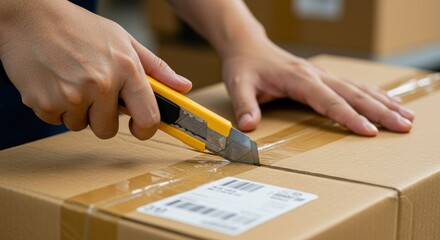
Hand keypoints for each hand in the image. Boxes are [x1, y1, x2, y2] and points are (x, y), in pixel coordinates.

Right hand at [0, 1, 190, 139]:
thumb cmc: (79, 27)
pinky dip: (55, 107)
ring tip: (71, 80)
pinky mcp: (44, 102)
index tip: (140, 128)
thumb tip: (183, 87)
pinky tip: (55, 82)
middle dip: (101, 117)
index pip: (148, 118)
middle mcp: (101, 84)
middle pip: (108, 130)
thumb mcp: (124, 40)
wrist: (30, 15)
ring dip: (77, 110)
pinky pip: (56, 121)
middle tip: (93, 92)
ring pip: (80, 126)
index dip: (146, 129)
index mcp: (126, 69)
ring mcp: (71, 94)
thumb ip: (156, 68)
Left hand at [222, 38, 413, 135]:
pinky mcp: (322, 77)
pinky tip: (387, 102)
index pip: (328, 100)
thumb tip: (248, 126)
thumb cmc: (244, 66)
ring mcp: (321, 74)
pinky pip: (353, 85)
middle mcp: (315, 75)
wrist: (248, 46)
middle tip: (403, 127)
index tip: (369, 131)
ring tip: (406, 117)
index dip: (348, 117)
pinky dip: (373, 94)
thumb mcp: (238, 84)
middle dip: (380, 111)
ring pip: (358, 88)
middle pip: (353, 93)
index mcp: (298, 79)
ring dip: (383, 102)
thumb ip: (245, 105)